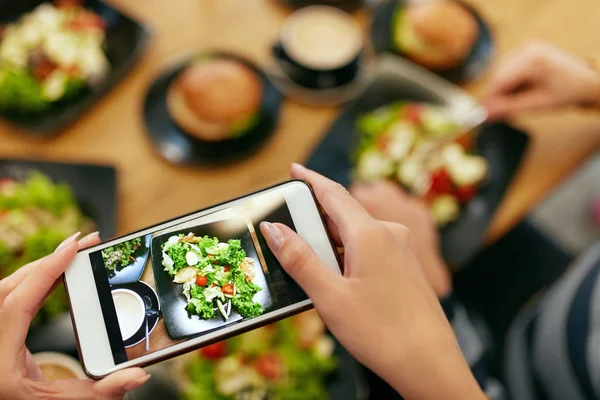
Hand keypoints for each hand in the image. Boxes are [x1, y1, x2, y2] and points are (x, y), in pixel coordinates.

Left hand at [0, 232, 149, 399]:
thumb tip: (139, 374)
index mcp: (0, 360)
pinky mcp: (2, 333)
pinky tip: (58, 275)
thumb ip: (103, 392)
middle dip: (48, 260)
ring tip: (75, 254)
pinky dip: (36, 280)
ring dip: (42, 268)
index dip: (46, 271)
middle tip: (84, 244)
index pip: (18, 302)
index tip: (72, 248)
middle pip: (12, 286)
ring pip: (10, 287)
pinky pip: (14, 296)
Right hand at [260, 165, 484, 399]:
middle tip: (288, 226)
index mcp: (370, 234)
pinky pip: (372, 248)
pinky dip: (349, 253)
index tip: (294, 169)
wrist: (431, 365)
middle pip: (344, 214)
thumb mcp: (330, 297)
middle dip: (315, 217)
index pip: (333, 193)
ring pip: (358, 233)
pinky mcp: (407, 267)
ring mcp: (402, 250)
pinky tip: (337, 276)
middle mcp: (390, 234)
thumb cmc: (381, 333)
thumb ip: (299, 259)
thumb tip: (273, 228)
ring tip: (308, 258)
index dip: (310, 179)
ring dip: (331, 240)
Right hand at [483, 41, 599, 119]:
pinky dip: (509, 82)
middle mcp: (527, 48)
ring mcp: (526, 46)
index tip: (480, 115)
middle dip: (496, 96)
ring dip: (503, 90)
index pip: (500, 80)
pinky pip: (507, 68)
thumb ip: (508, 108)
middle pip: (498, 76)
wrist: (585, 80)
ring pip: (500, 73)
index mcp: (533, 60)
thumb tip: (483, 114)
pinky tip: (520, 91)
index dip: (488, 99)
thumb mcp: (536, 104)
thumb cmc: (566, 92)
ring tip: (515, 103)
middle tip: (497, 114)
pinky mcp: (525, 49)